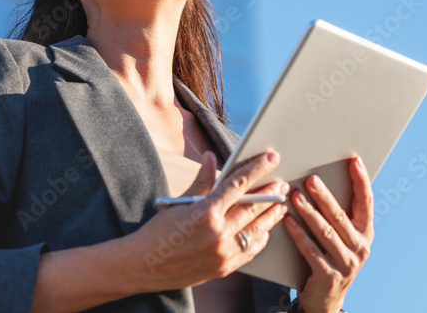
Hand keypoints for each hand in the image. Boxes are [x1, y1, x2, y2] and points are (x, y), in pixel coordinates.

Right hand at [128, 150, 290, 291]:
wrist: (144, 266)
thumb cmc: (158, 232)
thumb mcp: (179, 203)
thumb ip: (202, 181)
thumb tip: (212, 157)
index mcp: (205, 212)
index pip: (238, 184)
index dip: (257, 168)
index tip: (271, 157)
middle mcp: (217, 233)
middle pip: (252, 207)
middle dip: (270, 192)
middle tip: (282, 183)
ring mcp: (223, 253)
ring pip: (256, 230)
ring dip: (271, 215)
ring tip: (280, 205)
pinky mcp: (224, 268)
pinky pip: (250, 251)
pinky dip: (260, 239)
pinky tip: (265, 230)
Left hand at [284, 157, 373, 312]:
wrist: (326, 298)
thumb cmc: (329, 257)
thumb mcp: (340, 236)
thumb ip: (336, 213)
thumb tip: (319, 179)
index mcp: (365, 232)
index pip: (366, 202)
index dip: (361, 180)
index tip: (353, 161)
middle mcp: (360, 247)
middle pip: (341, 216)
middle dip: (325, 196)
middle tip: (310, 179)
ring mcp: (347, 263)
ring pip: (326, 232)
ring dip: (309, 212)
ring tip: (295, 196)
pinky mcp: (329, 275)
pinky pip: (311, 250)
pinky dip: (298, 234)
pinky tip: (287, 221)